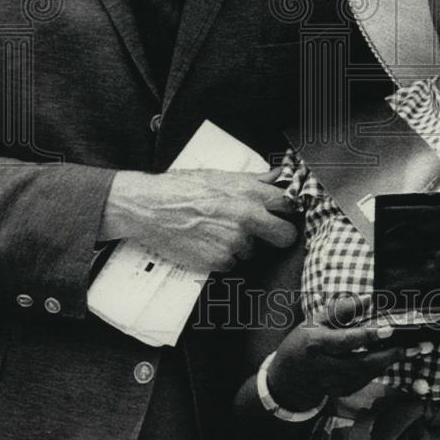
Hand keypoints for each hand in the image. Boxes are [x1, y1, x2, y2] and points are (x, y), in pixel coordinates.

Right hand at [99, 166, 296, 269]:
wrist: (150, 207)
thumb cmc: (182, 188)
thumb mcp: (221, 176)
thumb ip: (255, 180)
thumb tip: (280, 176)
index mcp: (249, 193)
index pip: (289, 205)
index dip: (288, 211)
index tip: (286, 214)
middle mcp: (246, 218)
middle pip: (285, 236)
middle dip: (279, 236)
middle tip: (267, 233)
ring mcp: (234, 242)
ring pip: (254, 251)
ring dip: (243, 245)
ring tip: (218, 230)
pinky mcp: (219, 261)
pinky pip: (233, 263)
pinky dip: (224, 256)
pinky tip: (208, 242)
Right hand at [267, 295, 404, 410]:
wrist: (288, 378)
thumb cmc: (303, 341)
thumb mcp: (316, 321)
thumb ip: (342, 311)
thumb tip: (369, 299)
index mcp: (318, 344)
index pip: (347, 340)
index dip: (369, 336)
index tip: (389, 330)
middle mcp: (326, 366)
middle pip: (363, 363)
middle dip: (391, 355)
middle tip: (414, 346)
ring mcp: (334, 383)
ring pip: (367, 374)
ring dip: (390, 362)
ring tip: (411, 349)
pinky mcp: (341, 392)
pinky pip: (364, 380)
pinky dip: (379, 369)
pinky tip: (392, 358)